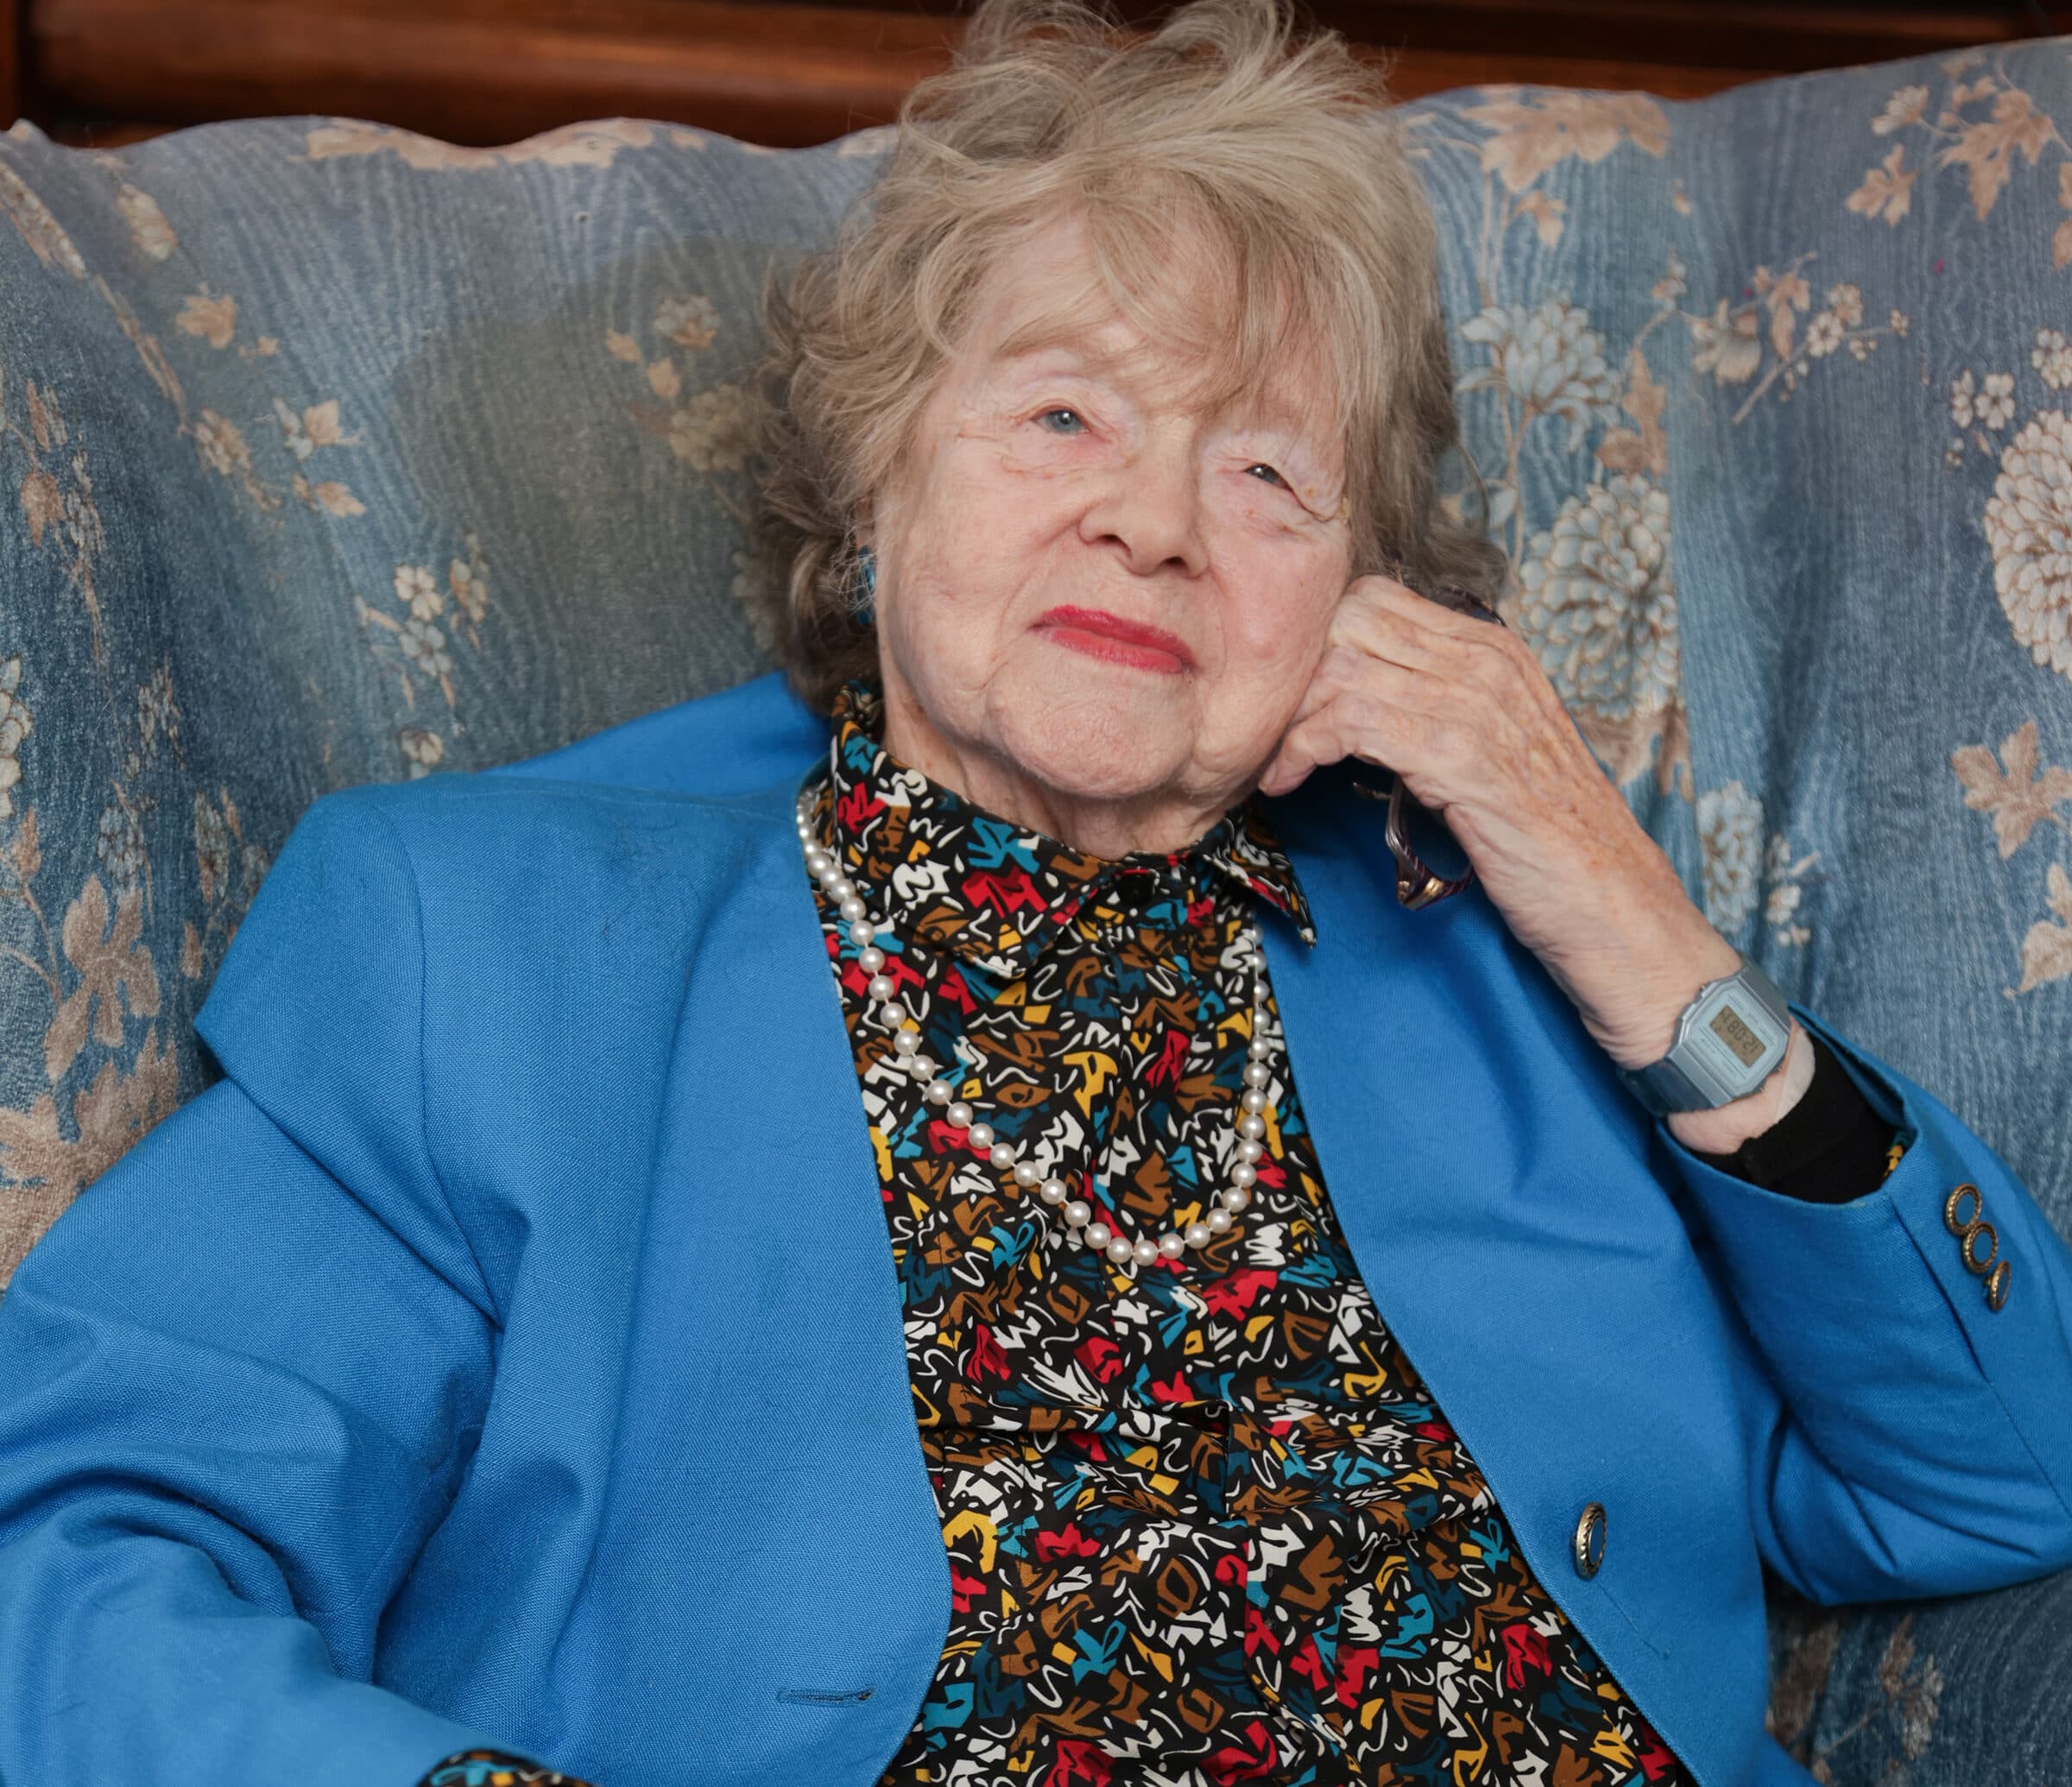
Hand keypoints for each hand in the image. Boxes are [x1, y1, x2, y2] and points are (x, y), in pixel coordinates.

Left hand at [1258, 574, 1807, 1151]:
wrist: (1617, 910)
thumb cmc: (1545, 845)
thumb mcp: (1484, 755)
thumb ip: (1429, 712)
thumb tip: (1342, 700)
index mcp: (1492, 649)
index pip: (1372, 600)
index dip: (1312, 643)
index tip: (1283, 701)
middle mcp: (1488, 661)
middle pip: (1348, 620)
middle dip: (1290, 674)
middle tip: (1261, 732)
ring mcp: (1480, 705)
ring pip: (1342, 666)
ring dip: (1287, 716)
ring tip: (1269, 764)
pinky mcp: (1466, 758)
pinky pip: (1355, 721)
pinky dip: (1304, 748)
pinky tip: (1286, 782)